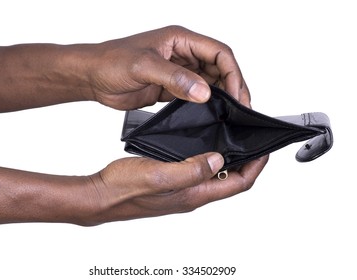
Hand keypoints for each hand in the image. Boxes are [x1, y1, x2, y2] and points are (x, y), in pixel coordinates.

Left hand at [75, 25, 250, 109]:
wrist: (92, 76)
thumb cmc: (111, 61)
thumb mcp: (143, 66)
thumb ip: (174, 78)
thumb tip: (204, 92)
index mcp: (180, 40)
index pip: (219, 52)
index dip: (233, 73)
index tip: (237, 95)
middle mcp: (183, 54)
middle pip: (219, 68)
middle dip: (232, 86)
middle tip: (241, 109)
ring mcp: (178, 72)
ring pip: (209, 82)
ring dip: (221, 96)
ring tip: (231, 115)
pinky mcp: (171, 88)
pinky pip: (195, 95)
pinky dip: (205, 105)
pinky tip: (211, 116)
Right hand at [76, 153, 267, 225]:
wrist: (101, 195)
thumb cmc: (125, 189)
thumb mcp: (161, 176)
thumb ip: (192, 170)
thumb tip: (217, 159)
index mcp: (194, 194)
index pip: (238, 183)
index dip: (255, 167)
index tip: (263, 150)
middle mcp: (191, 194)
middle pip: (230, 180)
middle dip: (245, 163)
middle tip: (250, 143)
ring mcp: (182, 190)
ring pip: (214, 176)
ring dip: (227, 160)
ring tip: (231, 140)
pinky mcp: (172, 184)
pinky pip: (198, 172)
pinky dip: (207, 158)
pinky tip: (201, 146)